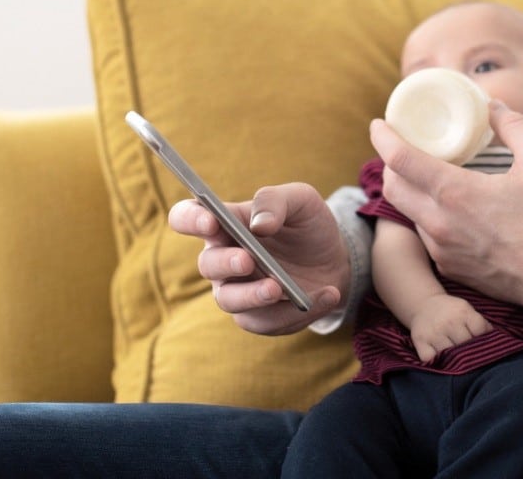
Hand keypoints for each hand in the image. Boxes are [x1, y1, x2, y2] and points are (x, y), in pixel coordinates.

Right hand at [168, 182, 349, 334]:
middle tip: (247, 260)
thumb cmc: (307, 225)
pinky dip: (298, 311)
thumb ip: (275, 201)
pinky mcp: (259, 317)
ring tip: (279, 288)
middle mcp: (223, 259)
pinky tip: (327, 295)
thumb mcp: (301, 200)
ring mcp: (238, 291)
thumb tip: (259, 225)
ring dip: (253, 296)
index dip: (190, 219)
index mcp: (225, 223)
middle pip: (207, 264)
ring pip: (229, 300)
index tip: (210, 221)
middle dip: (226, 263)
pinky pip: (267, 321)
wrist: (335, 259)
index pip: (187, 217)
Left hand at [369, 100, 522, 309]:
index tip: (378, 124)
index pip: (400, 159)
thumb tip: (494, 107)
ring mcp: (440, 248)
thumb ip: (514, 126)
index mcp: (454, 192)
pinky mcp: (448, 267)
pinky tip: (448, 209)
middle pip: (392, 187)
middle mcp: (438, 222)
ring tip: (426, 176)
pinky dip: (428, 216)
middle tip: (401, 148)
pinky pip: (426, 236)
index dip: (383, 137)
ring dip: (409, 191)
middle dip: (389, 163)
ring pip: (408, 213)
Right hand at [408, 294, 493, 362]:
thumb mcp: (467, 309)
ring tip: (458, 361)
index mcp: (463, 311)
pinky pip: (431, 359)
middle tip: (471, 356)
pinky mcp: (420, 341)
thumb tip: (495, 340)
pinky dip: (436, 362)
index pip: (480, 331)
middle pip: (465, 345)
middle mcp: (448, 321)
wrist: (423, 304)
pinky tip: (442, 360)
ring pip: (449, 355)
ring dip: (455, 360)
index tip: (483, 345)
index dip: (483, 340)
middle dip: (470, 351)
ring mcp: (433, 332)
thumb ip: (480, 324)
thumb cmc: (451, 311)